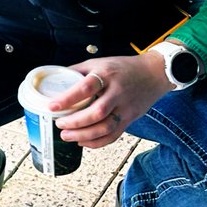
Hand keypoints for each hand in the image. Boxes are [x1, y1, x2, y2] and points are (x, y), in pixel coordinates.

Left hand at [50, 53, 171, 148]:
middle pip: (97, 112)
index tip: (52, 107)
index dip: (68, 98)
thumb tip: (54, 81)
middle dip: (75, 122)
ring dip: (83, 136)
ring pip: (105, 128)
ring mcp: (125, 107)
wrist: (154, 73)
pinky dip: (96, 143)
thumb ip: (78, 72)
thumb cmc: (123, 68)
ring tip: (66, 135)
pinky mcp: (130, 119)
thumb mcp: (99, 63)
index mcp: (106, 75)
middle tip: (59, 124)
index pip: (86, 87)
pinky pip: (113, 136)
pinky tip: (82, 141)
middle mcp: (117, 92)